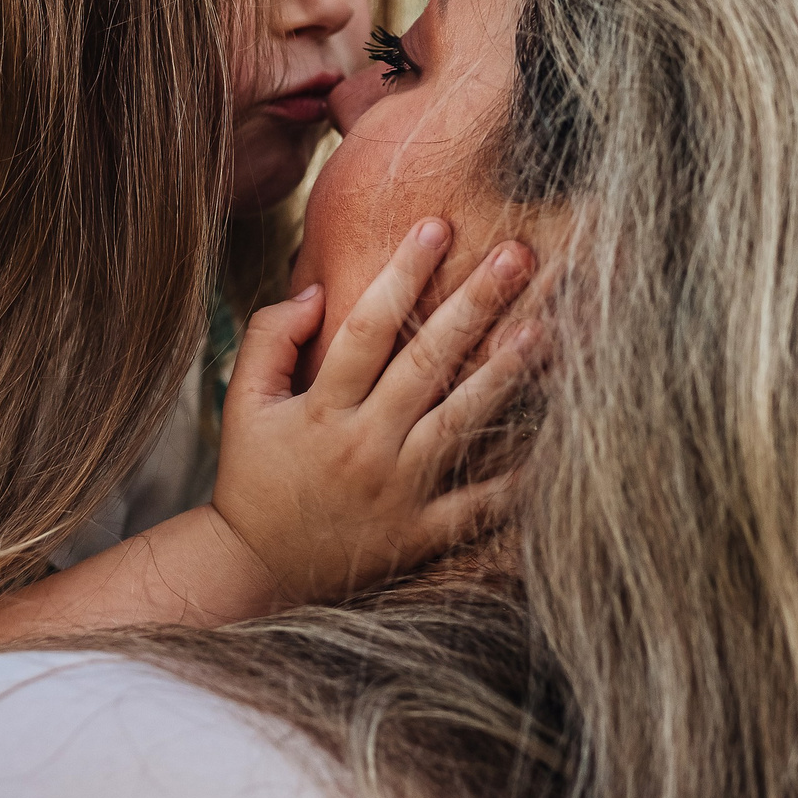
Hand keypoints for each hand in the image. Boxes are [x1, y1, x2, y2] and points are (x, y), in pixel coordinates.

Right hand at [209, 219, 540, 608]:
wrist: (254, 571)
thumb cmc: (254, 476)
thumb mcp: (242, 402)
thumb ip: (272, 337)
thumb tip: (320, 290)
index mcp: (321, 409)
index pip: (367, 327)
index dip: (403, 273)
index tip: (437, 225)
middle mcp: (363, 447)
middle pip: (426, 364)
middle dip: (474, 305)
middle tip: (518, 254)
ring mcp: (397, 494)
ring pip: (460, 424)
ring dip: (504, 374)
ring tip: (544, 329)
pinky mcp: (420, 535)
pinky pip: (478, 506)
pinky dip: (516, 478)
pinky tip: (555, 439)